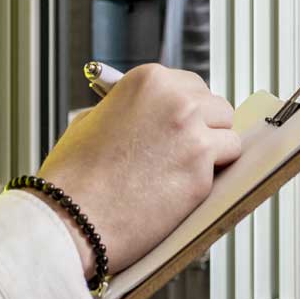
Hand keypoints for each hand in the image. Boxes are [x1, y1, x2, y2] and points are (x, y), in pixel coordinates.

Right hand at [37, 64, 241, 275]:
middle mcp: (176, 100)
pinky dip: (212, 178)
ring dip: (215, 153)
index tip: (183, 126)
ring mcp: (192, 134)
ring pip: (229, 135)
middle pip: (217, 107)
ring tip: (185, 172)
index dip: (188, 110)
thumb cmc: (73, 176)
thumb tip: (149, 115)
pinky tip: (186, 188)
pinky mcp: (201, 170)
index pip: (192, 86)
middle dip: (206, 128)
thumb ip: (128, 111)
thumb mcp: (93, 121)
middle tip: (186, 152)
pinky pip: (227, 166)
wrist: (70, 217)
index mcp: (149, 81)